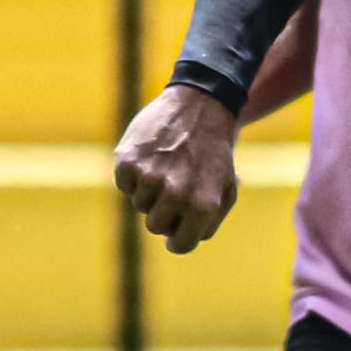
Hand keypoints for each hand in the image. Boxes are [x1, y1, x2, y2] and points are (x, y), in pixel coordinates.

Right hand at [115, 83, 242, 252]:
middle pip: (156, 226)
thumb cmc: (214, 152)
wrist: (201, 104)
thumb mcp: (225, 189)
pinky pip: (124, 185)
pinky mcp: (129, 159)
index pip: (180, 245)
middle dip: (165, 212)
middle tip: (176, 186)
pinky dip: (134, 175)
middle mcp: (176, 193)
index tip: (176, 231)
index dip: (178, 239)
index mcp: (202, 205)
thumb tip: (178, 240)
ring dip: (150, 191)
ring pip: (139, 205)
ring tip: (167, 165)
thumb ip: (207, 222)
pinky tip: (151, 156)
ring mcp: (150, 176)